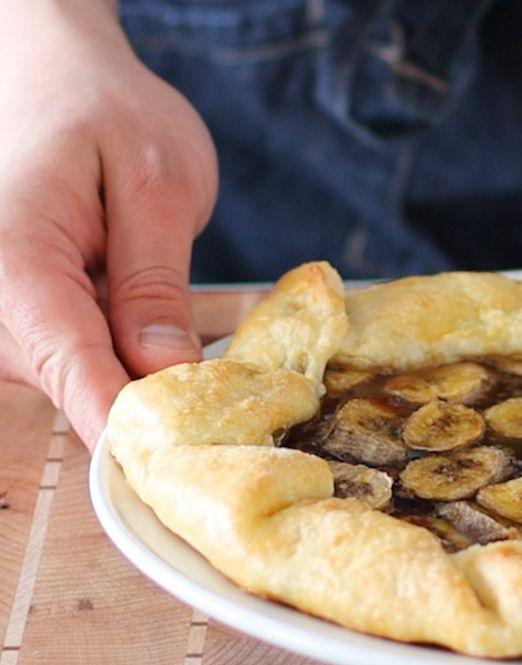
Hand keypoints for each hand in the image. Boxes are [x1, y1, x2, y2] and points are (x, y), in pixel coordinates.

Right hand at [0, 2, 216, 447]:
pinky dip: (125, 363)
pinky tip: (167, 344)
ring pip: (76, 384)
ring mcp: (2, 318)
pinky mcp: (23, 323)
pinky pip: (76, 365)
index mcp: (14, 261)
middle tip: (236, 411)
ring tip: (209, 366)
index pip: (74, 370)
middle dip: (151, 408)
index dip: (133, 428)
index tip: (185, 470)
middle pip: (73, 387)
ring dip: (141, 384)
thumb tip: (163, 369)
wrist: (52, 74)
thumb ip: (155, 280)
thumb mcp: (156, 183)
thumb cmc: (103, 110)